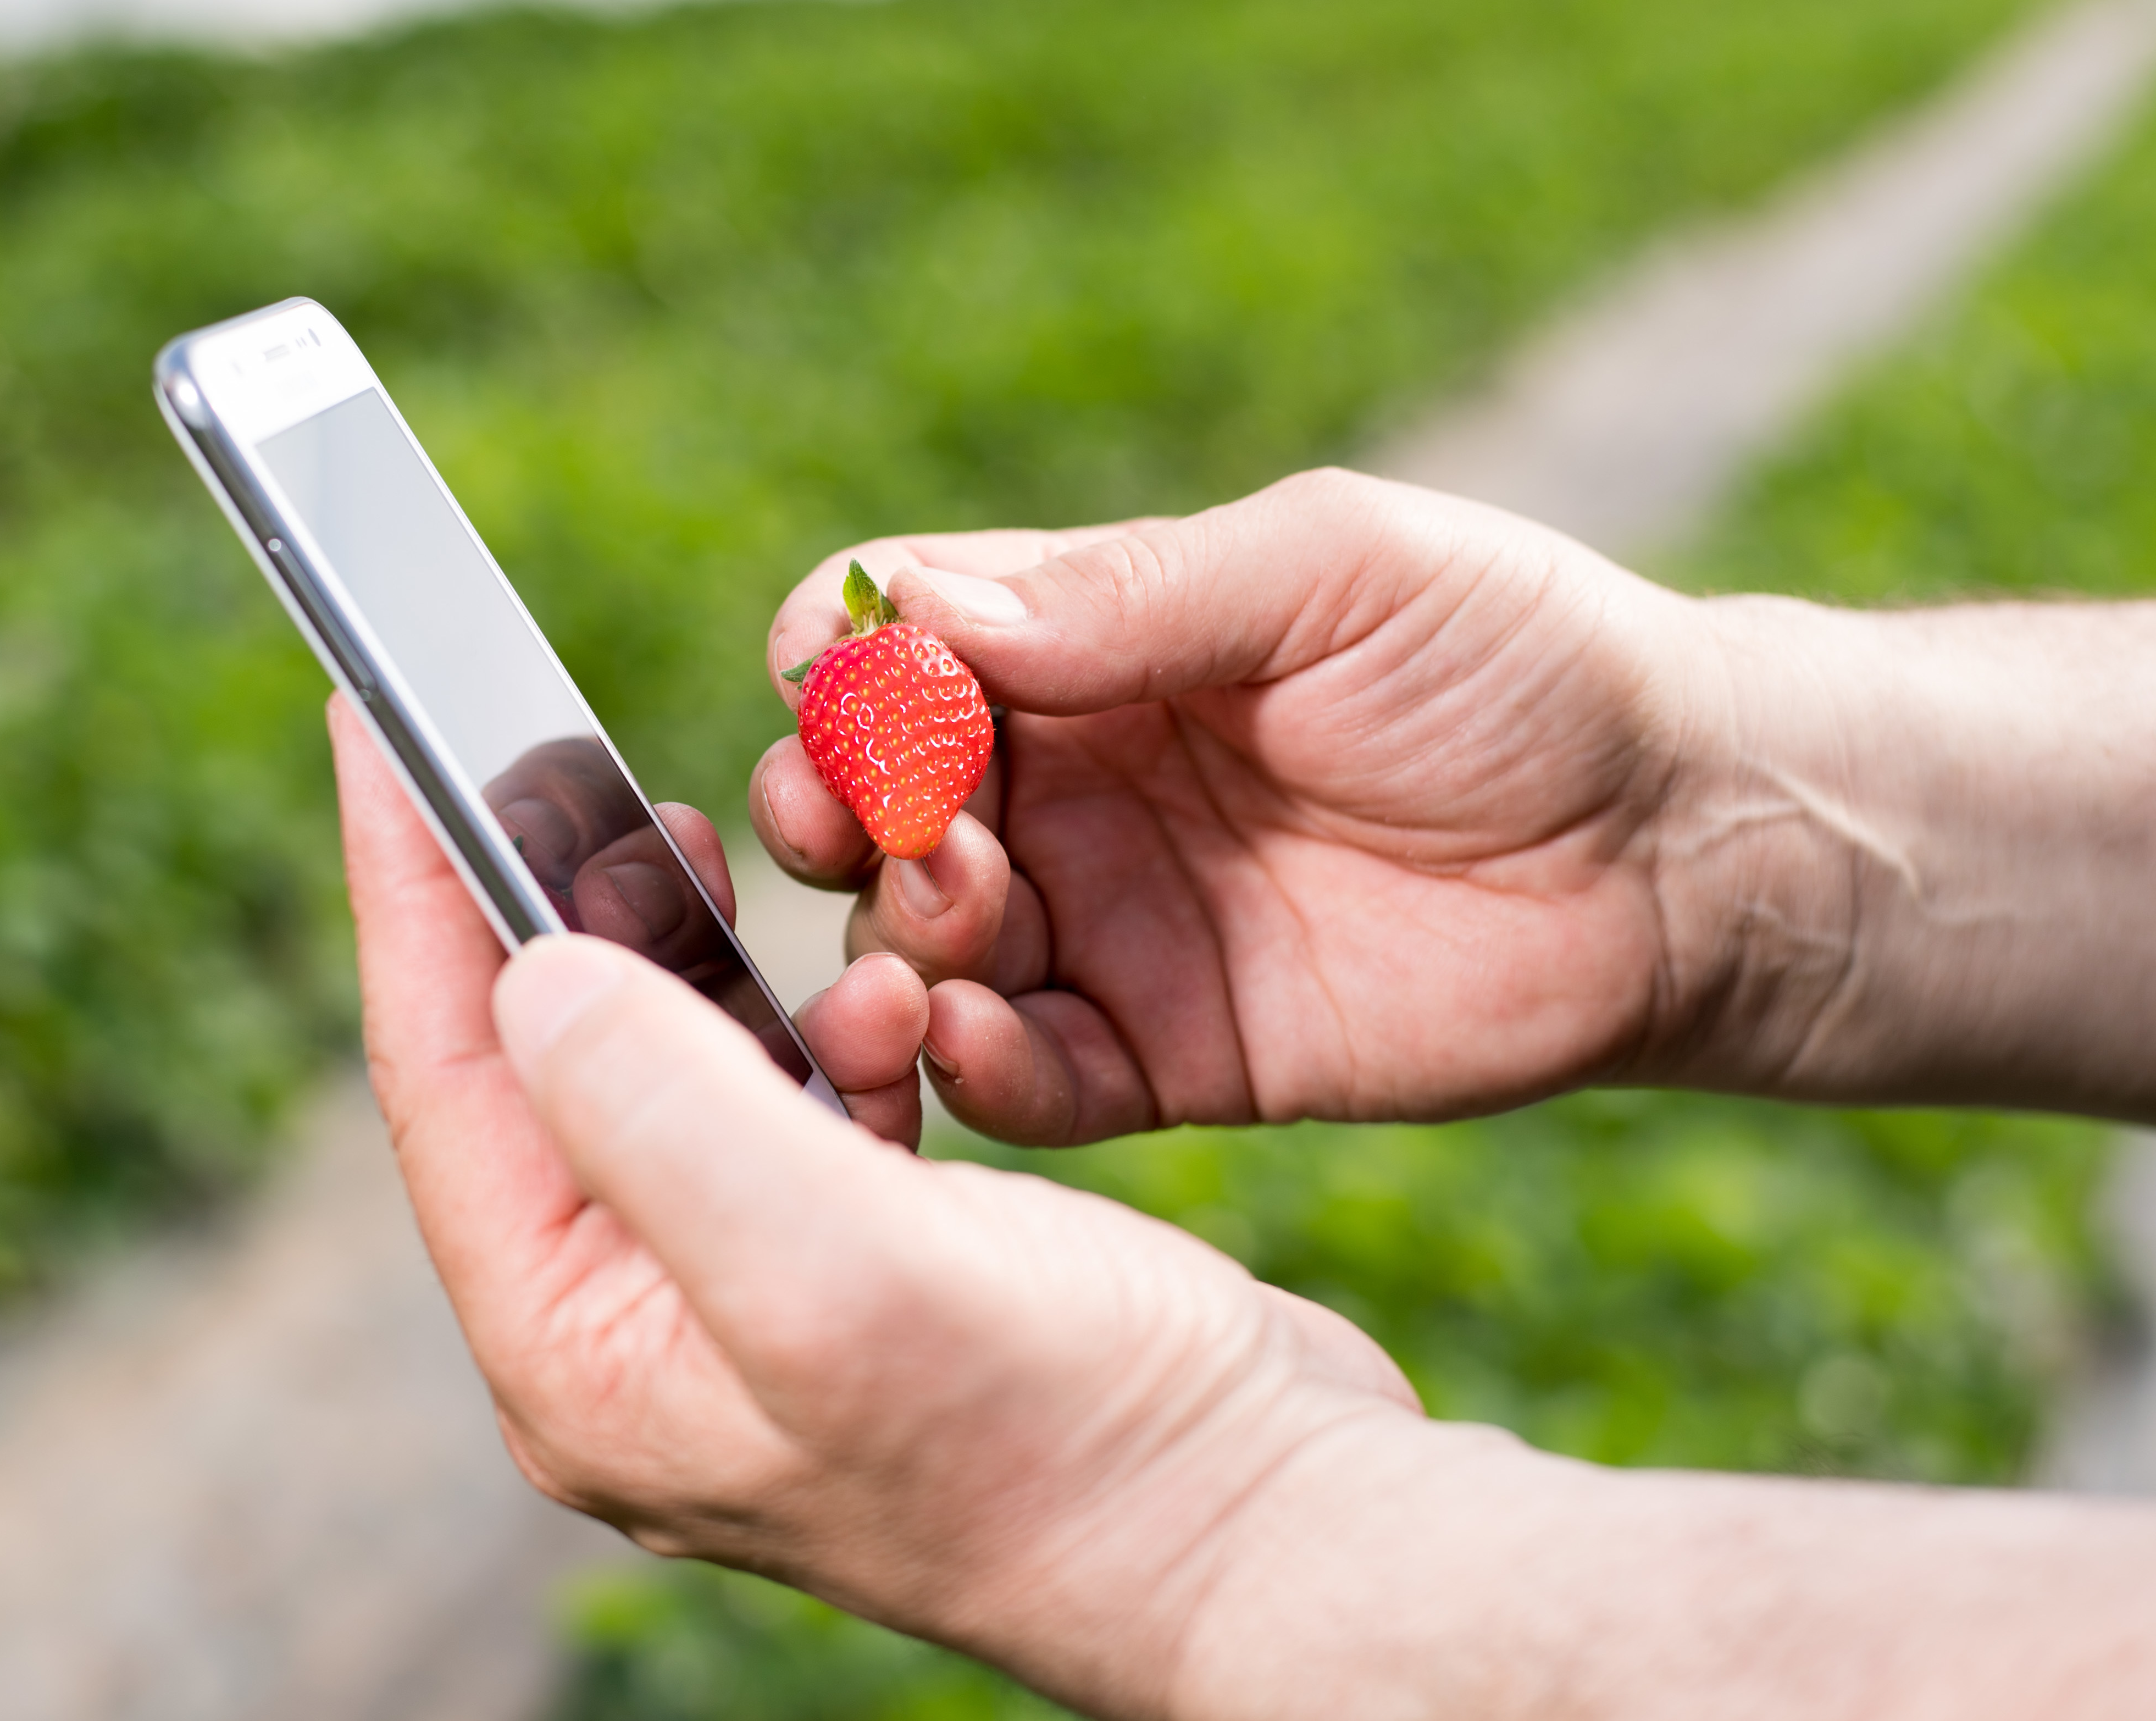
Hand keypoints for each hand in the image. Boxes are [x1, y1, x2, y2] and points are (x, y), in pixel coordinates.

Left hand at [330, 693, 1424, 1715]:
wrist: (1262, 1525)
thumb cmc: (1069, 1440)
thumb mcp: (835, 1269)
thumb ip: (657, 1110)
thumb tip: (525, 970)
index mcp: (580, 1350)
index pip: (440, 1076)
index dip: (404, 885)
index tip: (372, 716)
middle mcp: (634, 1331)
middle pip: (531, 1065)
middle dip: (544, 905)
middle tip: (560, 765)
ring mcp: (737, 1303)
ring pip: (662, 1069)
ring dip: (702, 961)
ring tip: (721, 869)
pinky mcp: (845, 1271)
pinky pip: (775, 1105)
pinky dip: (811, 1030)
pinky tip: (880, 1001)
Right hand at [754, 469, 1719, 1139]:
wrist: (1683, 851)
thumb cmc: (1526, 664)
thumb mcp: (1336, 571)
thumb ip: (1136, 591)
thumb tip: (922, 615)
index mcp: (1092, 643)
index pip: (894, 640)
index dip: (839, 662)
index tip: (844, 691)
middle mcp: (1071, 785)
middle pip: (867, 802)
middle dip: (830, 811)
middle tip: (864, 828)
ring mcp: (1107, 925)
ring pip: (919, 948)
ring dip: (898, 937)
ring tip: (965, 915)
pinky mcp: (1162, 1056)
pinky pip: (1021, 1081)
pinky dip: (972, 1070)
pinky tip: (978, 1041)